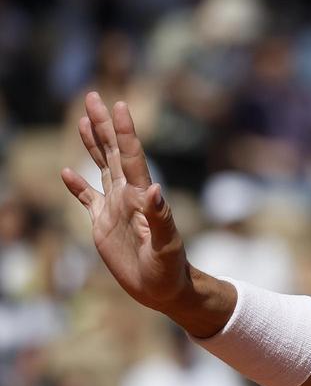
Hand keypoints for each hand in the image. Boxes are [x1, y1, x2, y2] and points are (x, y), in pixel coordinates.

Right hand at [61, 92, 189, 311]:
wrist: (164, 289)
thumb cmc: (170, 269)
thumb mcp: (167, 245)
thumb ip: (161, 217)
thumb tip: (154, 189)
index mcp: (141, 197)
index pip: (131, 157)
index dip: (125, 131)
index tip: (119, 105)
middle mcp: (127, 196)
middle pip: (113, 152)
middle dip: (103, 125)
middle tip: (93, 96)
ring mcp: (115, 208)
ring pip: (101, 167)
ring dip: (92, 143)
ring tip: (82, 119)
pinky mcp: (103, 225)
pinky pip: (87, 199)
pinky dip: (77, 185)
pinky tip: (66, 171)